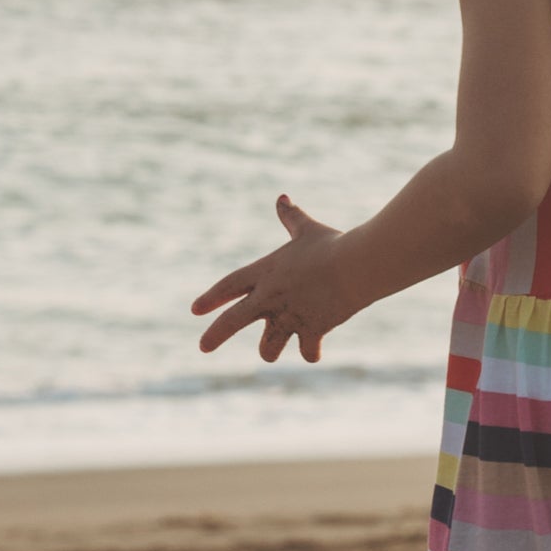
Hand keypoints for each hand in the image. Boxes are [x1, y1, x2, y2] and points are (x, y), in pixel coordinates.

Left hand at [192, 196, 356, 363]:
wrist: (356, 265)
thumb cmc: (332, 244)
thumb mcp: (307, 229)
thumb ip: (291, 217)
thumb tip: (282, 197)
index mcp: (264, 272)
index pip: (228, 285)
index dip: (211, 297)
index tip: (194, 310)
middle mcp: (270, 297)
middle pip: (232, 321)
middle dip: (215, 335)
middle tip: (202, 347)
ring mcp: (290, 316)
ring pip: (268, 346)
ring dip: (269, 351)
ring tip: (270, 353)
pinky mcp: (312, 330)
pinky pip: (306, 350)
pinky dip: (310, 353)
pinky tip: (312, 352)